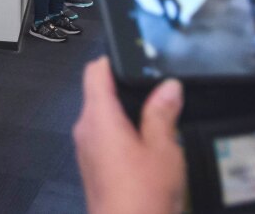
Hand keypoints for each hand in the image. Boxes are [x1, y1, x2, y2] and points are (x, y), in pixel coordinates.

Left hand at [74, 57, 184, 213]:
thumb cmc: (140, 199)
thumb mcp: (163, 149)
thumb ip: (163, 113)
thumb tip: (169, 87)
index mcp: (99, 118)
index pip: (95, 71)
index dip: (113, 59)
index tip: (132, 55)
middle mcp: (86, 129)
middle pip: (97, 92)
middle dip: (125, 87)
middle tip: (154, 86)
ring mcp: (86, 148)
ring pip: (101, 115)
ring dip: (124, 111)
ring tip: (156, 115)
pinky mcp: (92, 165)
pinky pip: (103, 136)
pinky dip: (121, 132)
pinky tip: (146, 144)